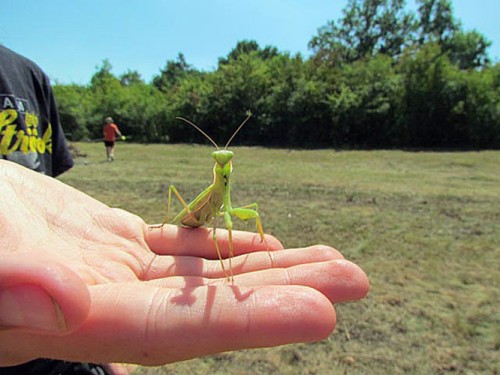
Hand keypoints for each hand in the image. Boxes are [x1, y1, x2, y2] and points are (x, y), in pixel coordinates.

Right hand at [0, 160, 368, 365]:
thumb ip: (10, 281)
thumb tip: (59, 303)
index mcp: (81, 321)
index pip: (180, 329)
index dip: (251, 322)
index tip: (322, 311)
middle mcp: (110, 305)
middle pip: (211, 303)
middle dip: (284, 290)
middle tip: (355, 279)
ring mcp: (117, 273)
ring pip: (207, 272)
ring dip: (269, 263)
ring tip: (332, 258)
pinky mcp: (114, 243)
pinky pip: (182, 246)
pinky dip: (224, 243)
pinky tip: (263, 241)